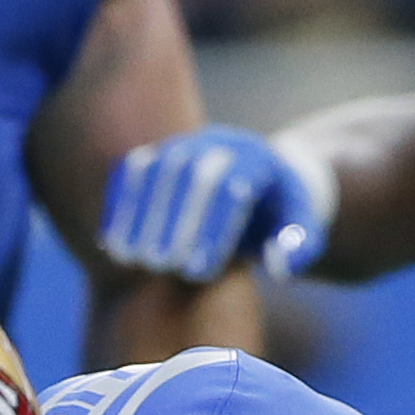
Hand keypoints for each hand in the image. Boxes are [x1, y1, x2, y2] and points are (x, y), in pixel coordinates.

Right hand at [99, 127, 329, 281]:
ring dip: (140, 214)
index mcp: (257, 159)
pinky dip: (121, 204)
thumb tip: (282, 267)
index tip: (199, 273)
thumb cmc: (279, 216)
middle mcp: (219, 142)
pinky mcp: (158, 151)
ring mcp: (185, 142)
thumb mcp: (302, 231)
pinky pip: (133, 171)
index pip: (234, 189)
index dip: (214, 231)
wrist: (257, 181)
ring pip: (157, 169)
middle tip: (162, 265)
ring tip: (132, 259)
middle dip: (174, 220)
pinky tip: (112, 242)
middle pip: (191, 175)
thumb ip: (301, 248)